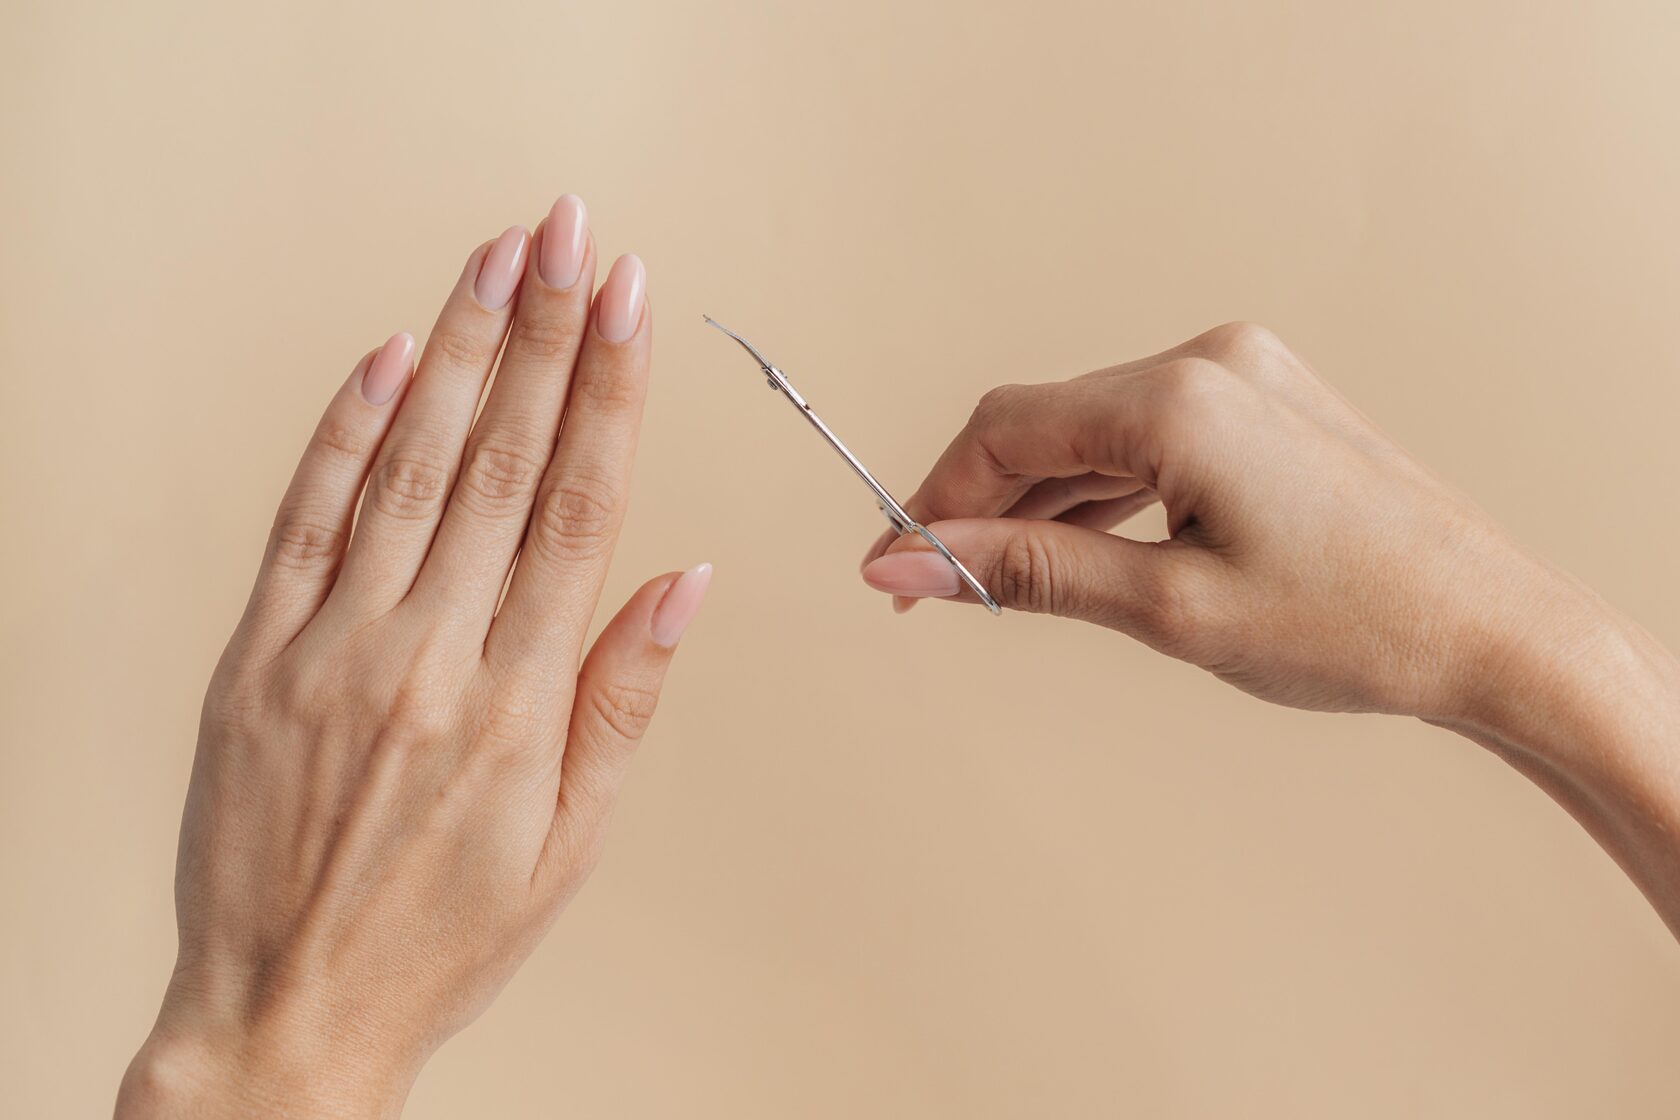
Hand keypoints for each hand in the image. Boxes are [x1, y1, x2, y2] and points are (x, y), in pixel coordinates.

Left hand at [117, 196, 710, 1117]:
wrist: (287, 1011)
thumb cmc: (440, 935)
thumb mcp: (571, 845)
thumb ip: (622, 700)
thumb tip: (682, 582)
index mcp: (516, 698)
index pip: (579, 507)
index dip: (609, 392)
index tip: (631, 304)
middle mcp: (428, 652)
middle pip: (502, 459)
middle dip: (545, 331)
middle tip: (572, 232)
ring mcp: (333, 645)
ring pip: (409, 467)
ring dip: (457, 351)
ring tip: (498, 259)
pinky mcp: (258, 654)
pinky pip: (306, 519)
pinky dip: (345, 431)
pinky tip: (388, 359)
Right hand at [863, 322, 1578, 717]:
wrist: (1496, 632)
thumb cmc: (1352, 627)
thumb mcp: (1169, 607)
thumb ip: (1029, 572)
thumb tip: (908, 566)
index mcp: (1180, 400)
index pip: (1005, 429)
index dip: (933, 499)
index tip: (890, 571)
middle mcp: (1210, 362)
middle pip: (1045, 421)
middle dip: (980, 505)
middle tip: (933, 592)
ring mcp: (1246, 375)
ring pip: (1095, 429)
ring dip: (1039, 501)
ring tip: (999, 584)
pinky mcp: (1267, 402)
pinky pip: (1150, 436)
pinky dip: (1102, 490)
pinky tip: (1078, 546)